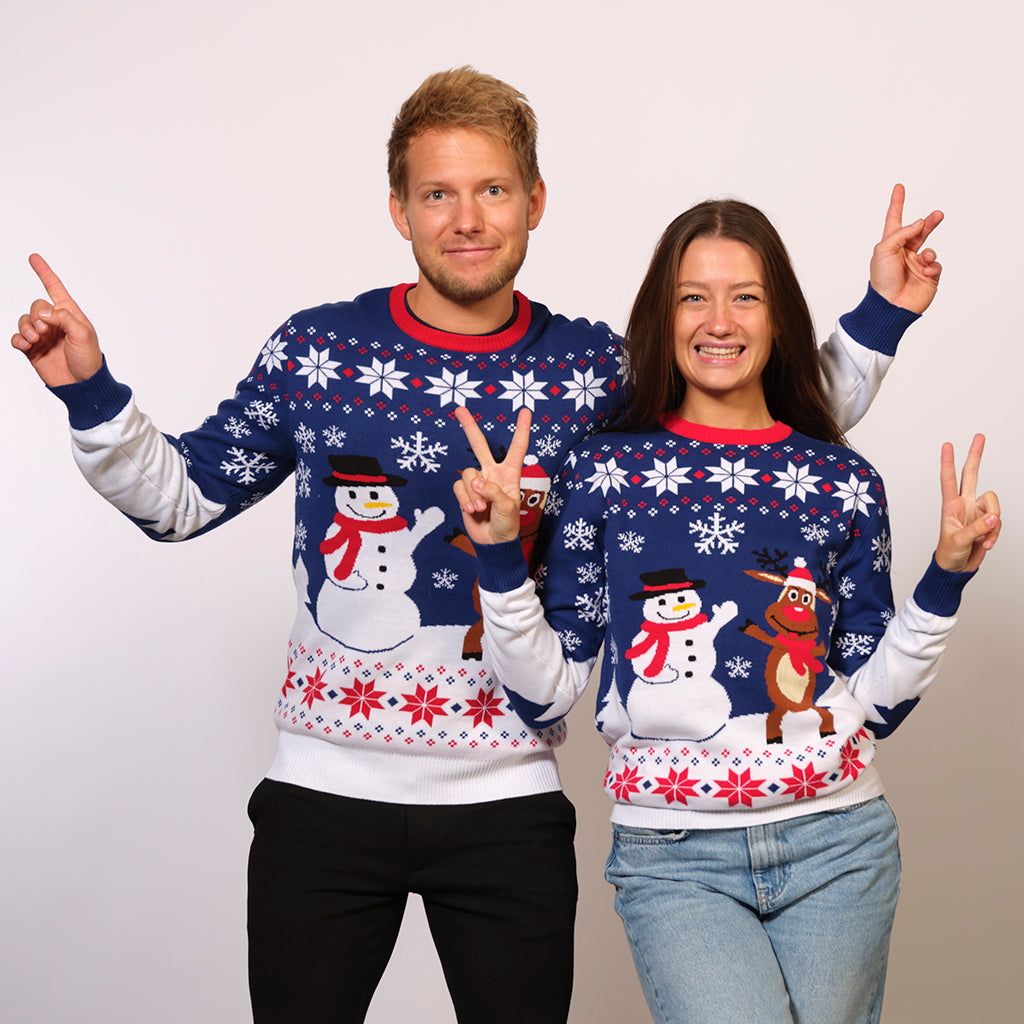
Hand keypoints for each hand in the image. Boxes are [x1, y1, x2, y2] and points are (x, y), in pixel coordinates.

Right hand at [11, 254, 102, 385]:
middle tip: (44, 331)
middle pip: (36, 306)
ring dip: (25, 327)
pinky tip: (25, 345)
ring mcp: (43, 336)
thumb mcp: (83, 334)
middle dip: (36, 315)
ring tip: (35, 339)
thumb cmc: (89, 359)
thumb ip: (63, 318)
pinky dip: (17, 339)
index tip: (33, 257)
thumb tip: (42, 312)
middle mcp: (55, 323)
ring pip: (24, 320)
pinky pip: (17, 338)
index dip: (44, 272)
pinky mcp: (33, 350)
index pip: (55, 288)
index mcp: (70, 315)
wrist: (82, 385)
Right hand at [452, 406, 531, 544]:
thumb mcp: (508, 507)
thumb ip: (493, 491)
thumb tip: (475, 481)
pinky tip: (472, 510)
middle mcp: (492, 473)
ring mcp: (477, 482)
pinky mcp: (464, 492)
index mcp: (510, 473)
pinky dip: (464, 498)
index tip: (525, 410)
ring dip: (472, 493)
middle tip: (459, 409)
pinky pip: (458, 486)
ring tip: (481, 508)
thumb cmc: (507, 524)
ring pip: (467, 473)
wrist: (493, 543)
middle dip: (469, 427)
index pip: (517, 447)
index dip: (521, 429)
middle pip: (479, 445)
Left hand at [869, 184, 942, 313]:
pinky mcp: (928, 276)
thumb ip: (902, 233)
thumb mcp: (884, 251)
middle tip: (938, 214)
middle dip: (929, 223)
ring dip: (929, 251)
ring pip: (930, 248)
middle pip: (919, 231)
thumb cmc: (882, 280)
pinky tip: (925, 272)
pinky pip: (935, 264)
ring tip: (923, 258)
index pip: (895, 220)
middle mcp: (904, 253)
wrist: (890, 306)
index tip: (899, 187)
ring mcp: (917, 264)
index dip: (897, 204)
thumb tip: (919, 223)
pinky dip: (932, 265)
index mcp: (890, 246)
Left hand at [935, 433, 1000, 571]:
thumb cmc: (949, 553)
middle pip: (972, 475)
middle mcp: (964, 505)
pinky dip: (995, 534)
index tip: (947, 445)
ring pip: (994, 505)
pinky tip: (986, 544)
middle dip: (975, 456)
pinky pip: (998, 522)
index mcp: (950, 506)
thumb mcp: (959, 541)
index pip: (949, 480)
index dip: (948, 463)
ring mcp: (977, 512)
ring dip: (993, 523)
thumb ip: (976, 528)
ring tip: (983, 540)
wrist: (956, 568)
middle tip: (979, 436)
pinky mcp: (987, 522)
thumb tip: (993, 517)